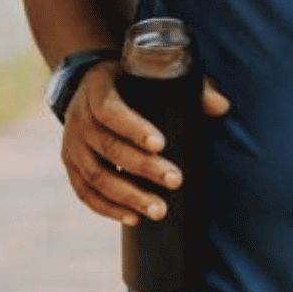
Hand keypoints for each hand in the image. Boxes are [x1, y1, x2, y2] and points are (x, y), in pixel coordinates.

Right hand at [60, 62, 230, 225]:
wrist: (87, 87)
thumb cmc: (131, 80)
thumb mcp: (151, 73)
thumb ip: (189, 87)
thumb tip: (222, 107)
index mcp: (97, 90)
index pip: (111, 110)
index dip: (134, 128)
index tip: (162, 144)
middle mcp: (79, 118)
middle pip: (108, 147)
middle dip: (143, 168)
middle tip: (176, 181)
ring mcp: (71, 145)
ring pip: (96, 176)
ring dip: (127, 196)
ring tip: (159, 210)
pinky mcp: (71, 166)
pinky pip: (85, 192)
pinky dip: (108, 208)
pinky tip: (133, 218)